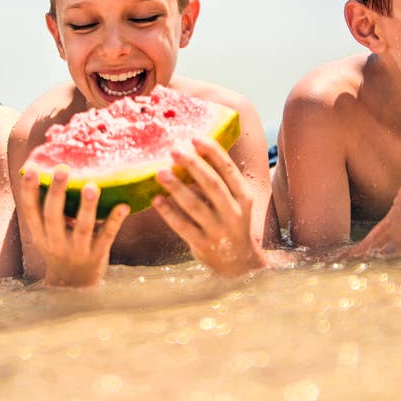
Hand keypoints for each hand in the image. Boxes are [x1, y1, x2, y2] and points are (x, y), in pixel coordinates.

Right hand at [17, 166, 128, 286]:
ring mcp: (77, 251)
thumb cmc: (60, 246)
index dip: (28, 190)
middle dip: (57, 192)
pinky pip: (107, 236)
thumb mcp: (47, 232)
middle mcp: (55, 243)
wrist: (74, 284)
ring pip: (82, 228)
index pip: (30, 210)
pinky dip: (115, 220)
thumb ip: (47, 209)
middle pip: (53, 216)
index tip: (31, 168)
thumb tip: (52, 169)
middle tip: (62, 169)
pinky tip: (124, 205)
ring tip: (91, 186)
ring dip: (87, 207)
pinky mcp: (97, 255)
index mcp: (40, 234)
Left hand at [151, 136, 266, 277]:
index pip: (229, 170)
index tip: (195, 137)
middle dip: (193, 165)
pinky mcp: (204, 245)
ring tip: (160, 172)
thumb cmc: (231, 223)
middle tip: (174, 150)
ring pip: (195, 206)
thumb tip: (193, 152)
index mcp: (244, 197)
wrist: (239, 263)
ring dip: (176, 187)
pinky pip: (183, 226)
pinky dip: (169, 212)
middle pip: (212, 185)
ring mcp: (219, 230)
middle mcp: (234, 213)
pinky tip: (156, 199)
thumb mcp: (237, 202)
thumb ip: (221, 182)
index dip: (213, 152)